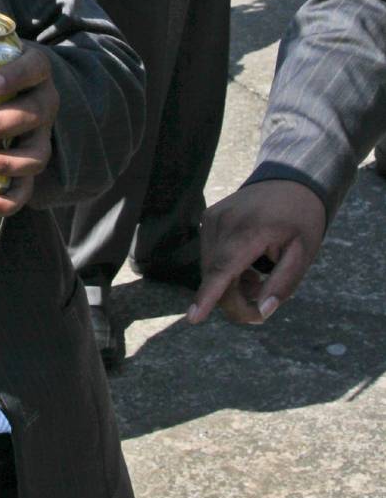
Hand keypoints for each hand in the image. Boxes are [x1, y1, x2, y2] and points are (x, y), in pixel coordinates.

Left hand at [0, 42, 58, 215]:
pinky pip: (27, 188)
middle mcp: (45, 103)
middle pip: (32, 114)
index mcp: (34, 71)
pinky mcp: (32, 165)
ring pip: (35, 155)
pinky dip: (8, 201)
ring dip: (2, 162)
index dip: (15, 76)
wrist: (18, 94)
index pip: (34, 68)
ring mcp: (42, 137)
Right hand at [187, 179, 325, 325]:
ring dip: (231, 286)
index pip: (224, 269)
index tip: (193, 318)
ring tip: (259, 279)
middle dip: (236, 302)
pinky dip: (225, 271)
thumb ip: (283, 284)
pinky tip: (247, 266)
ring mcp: (211, 219)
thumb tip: (263, 311)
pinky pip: (210, 257)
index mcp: (251, 230)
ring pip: (210, 271)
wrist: (290, 179)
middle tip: (262, 310)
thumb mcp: (303, 253)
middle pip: (216, 278)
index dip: (208, 296)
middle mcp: (223, 223)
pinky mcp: (207, 219)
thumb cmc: (301, 219)